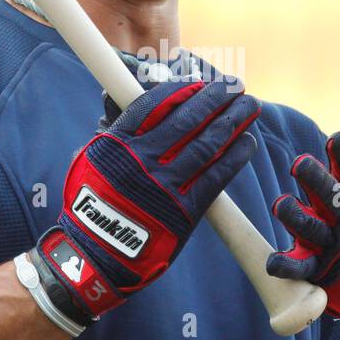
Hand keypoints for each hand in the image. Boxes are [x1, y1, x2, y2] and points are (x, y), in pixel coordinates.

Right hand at [31, 71, 259, 322]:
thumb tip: (132, 104)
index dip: (184, 91)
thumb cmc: (91, 205)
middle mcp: (143, 161)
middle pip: (189, 119)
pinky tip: (248, 141)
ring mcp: (166, 186)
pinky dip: (235, 156)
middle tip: (235, 86)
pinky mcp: (184, 211)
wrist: (95, 255)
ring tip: (250, 107)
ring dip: (233, 121)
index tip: (202, 83)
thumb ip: (113, 134)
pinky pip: (216, 177)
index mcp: (118, 144)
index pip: (156, 104)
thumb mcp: (89, 162)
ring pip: (208, 144)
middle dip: (216, 98)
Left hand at [267, 96, 339, 339]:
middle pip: (331, 196)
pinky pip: (303, 268)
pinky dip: (288, 266)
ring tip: (279, 204)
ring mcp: (336, 245)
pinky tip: (273, 262)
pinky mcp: (322, 270)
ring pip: (313, 229)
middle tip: (298, 164)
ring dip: (296, 218)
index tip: (336, 137)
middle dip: (316, 180)